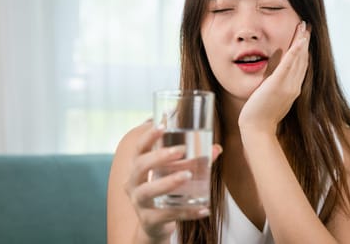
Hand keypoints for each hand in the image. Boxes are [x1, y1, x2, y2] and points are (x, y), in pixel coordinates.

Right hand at [124, 124, 221, 241]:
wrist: (154, 223)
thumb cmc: (163, 190)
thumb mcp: (172, 173)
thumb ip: (192, 160)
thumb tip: (216, 148)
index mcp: (138, 166)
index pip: (139, 147)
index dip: (148, 136)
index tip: (162, 126)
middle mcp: (133, 182)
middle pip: (140, 166)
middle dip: (159, 157)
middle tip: (180, 151)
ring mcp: (139, 202)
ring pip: (148, 191)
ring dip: (168, 181)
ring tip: (188, 175)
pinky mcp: (149, 220)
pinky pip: (166, 215)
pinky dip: (186, 212)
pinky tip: (203, 209)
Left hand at [238, 21, 310, 134]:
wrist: (257, 129)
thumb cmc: (260, 116)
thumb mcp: (272, 98)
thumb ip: (276, 86)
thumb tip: (275, 76)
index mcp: (292, 89)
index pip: (301, 66)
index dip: (303, 50)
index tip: (305, 37)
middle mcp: (294, 86)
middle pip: (302, 59)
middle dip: (304, 41)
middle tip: (307, 25)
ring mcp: (288, 86)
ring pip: (298, 59)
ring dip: (301, 41)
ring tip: (303, 27)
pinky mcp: (278, 85)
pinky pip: (289, 65)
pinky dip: (295, 52)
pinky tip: (299, 41)